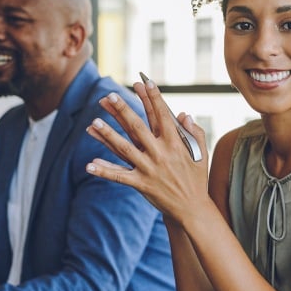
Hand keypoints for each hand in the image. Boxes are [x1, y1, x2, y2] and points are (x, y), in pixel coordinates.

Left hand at [85, 80, 209, 220]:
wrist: (193, 208)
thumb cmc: (197, 178)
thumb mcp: (202, 153)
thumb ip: (195, 132)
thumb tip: (184, 114)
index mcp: (176, 144)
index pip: (162, 116)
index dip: (153, 98)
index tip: (144, 82)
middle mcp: (161, 154)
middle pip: (138, 128)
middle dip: (123, 110)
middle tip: (109, 96)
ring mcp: (149, 169)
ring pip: (124, 149)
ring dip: (108, 135)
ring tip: (93, 122)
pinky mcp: (141, 184)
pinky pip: (119, 176)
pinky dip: (104, 171)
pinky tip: (89, 164)